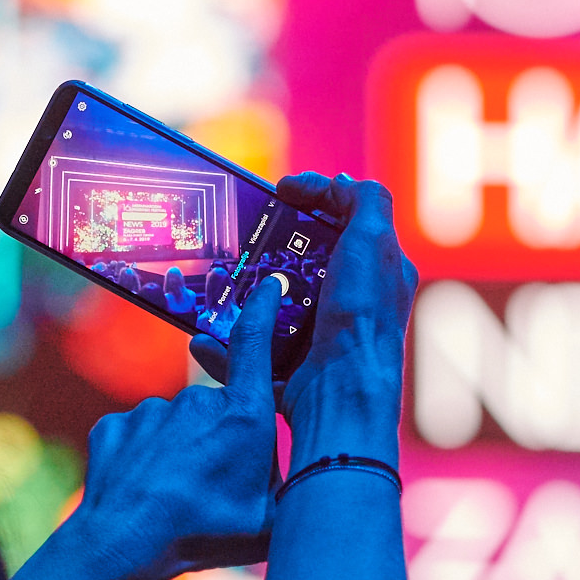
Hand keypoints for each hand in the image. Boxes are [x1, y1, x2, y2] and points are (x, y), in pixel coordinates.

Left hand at [12, 274, 286, 579]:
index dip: (265, 311)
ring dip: (181, 451)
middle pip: (219, 407)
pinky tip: (145, 489)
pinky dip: (143, 458)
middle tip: (217, 482)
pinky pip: (138, 435)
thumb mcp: (272, 522)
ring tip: (177, 495)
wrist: (125, 543)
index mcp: (245, 416)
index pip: (257, 344)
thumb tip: (320, 490)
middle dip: (222, 436)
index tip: (271, 287)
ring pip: (176, 425)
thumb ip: (298, 494)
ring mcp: (153, 410)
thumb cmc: (205, 534)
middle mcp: (199, 401)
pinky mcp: (116, 424)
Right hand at [194, 173, 414, 467]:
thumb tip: (340, 183)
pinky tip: (204, 337)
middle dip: (268, 243)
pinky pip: (251, 349)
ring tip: (215, 281)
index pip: (344, 219)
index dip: (313, 196)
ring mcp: (320, 334)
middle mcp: (352, 301)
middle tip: (242, 235)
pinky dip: (224, 344)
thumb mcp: (373, 244)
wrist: (340, 396)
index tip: (280, 190)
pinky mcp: (293, 365)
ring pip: (272, 302)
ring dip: (239, 292)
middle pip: (303, 257)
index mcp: (375, 270)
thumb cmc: (361, 320)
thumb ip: (366, 202)